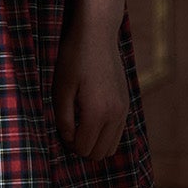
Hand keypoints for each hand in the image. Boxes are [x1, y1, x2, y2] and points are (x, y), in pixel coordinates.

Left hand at [52, 17, 129, 160]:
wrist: (97, 34)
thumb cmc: (74, 58)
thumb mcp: (61, 88)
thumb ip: (63, 118)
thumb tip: (69, 139)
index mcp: (97, 112)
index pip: (84, 148)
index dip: (68, 144)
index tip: (60, 128)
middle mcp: (116, 114)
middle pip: (99, 153)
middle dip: (82, 147)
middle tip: (68, 128)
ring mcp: (124, 109)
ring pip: (112, 146)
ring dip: (95, 142)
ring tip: (79, 124)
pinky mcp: (127, 102)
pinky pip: (119, 132)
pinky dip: (105, 133)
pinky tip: (91, 116)